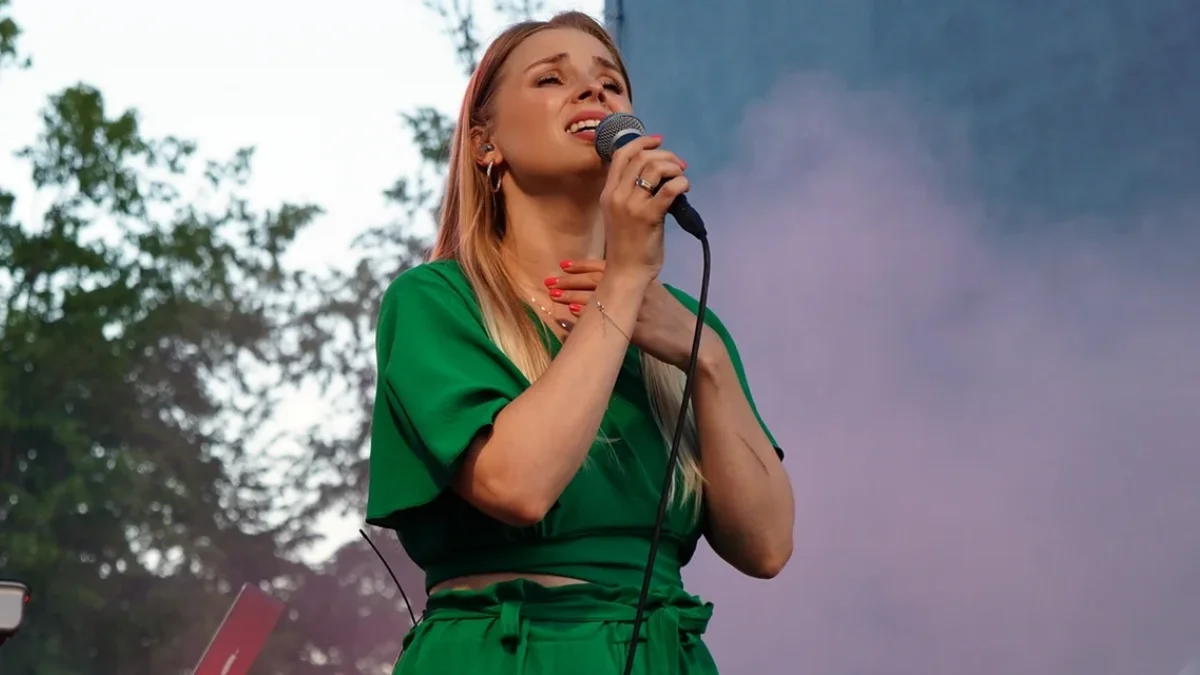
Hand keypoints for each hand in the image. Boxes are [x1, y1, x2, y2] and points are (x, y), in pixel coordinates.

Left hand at [546, 259, 721, 369]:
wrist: (695, 342)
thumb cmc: (673, 322)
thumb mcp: (656, 298)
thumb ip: (636, 290)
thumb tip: (612, 288)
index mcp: (642, 280)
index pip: (608, 266)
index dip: (583, 265)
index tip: (563, 264)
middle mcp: (637, 290)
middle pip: (598, 280)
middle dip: (571, 280)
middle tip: (549, 281)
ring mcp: (636, 310)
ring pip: (599, 299)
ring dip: (573, 296)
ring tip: (553, 297)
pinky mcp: (637, 331)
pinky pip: (607, 321)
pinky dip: (588, 318)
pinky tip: (570, 316)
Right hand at [599, 135, 689, 281]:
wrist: (626, 273)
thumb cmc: (626, 246)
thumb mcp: (618, 214)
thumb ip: (629, 194)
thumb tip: (655, 174)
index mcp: (608, 193)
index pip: (620, 155)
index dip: (641, 142)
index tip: (659, 141)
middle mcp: (617, 195)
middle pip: (641, 157)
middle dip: (665, 156)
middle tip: (679, 166)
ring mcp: (631, 205)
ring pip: (655, 168)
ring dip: (674, 168)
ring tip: (681, 178)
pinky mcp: (649, 217)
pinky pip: (669, 189)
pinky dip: (681, 183)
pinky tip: (685, 189)